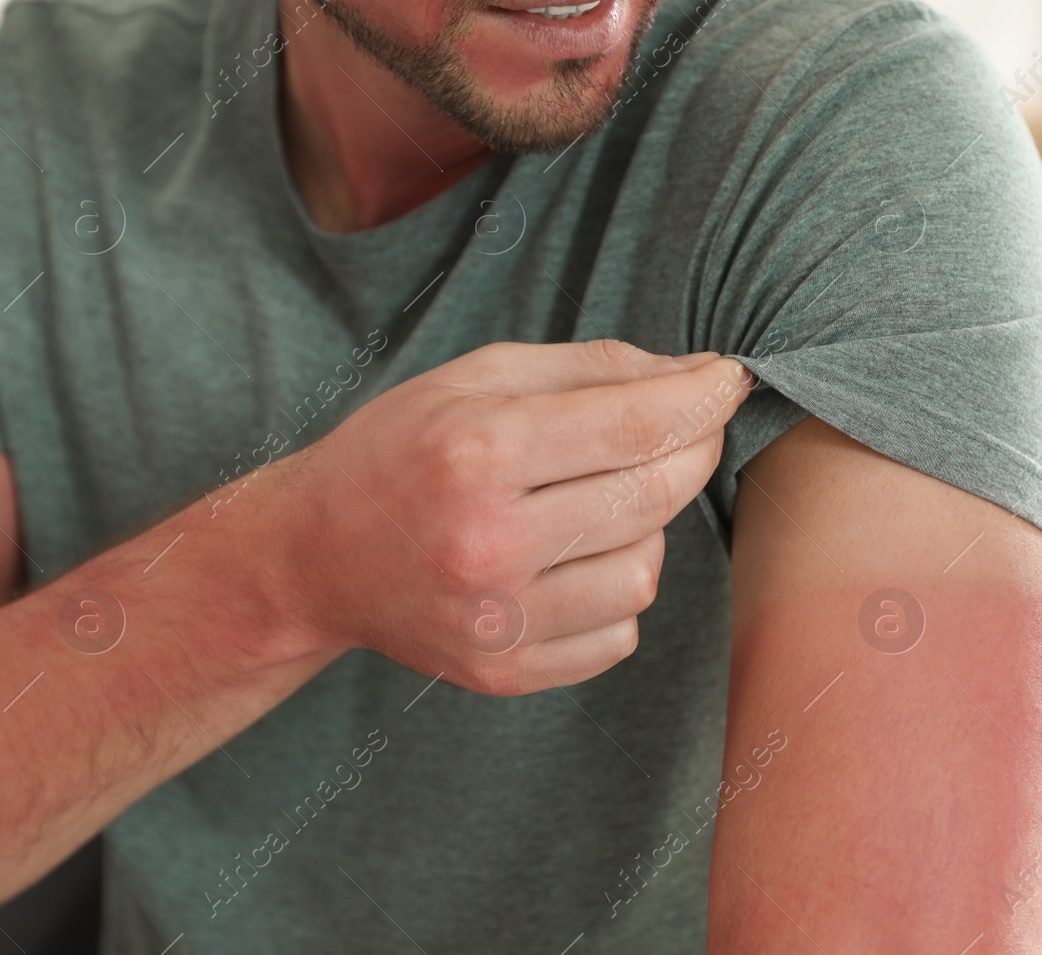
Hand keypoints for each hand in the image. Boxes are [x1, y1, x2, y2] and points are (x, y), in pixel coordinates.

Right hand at [270, 339, 752, 694]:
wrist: (312, 555)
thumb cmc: (400, 449)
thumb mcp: (477, 376)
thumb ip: (590, 368)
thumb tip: (696, 373)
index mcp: (479, 451)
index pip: (636, 423)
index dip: (702, 397)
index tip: (729, 380)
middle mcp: (489, 542)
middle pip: (653, 495)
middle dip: (694, 450)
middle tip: (691, 427)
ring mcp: (497, 620)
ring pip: (646, 571)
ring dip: (646, 528)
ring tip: (600, 502)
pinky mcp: (503, 673)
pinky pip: (618, 634)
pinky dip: (616, 593)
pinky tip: (575, 561)